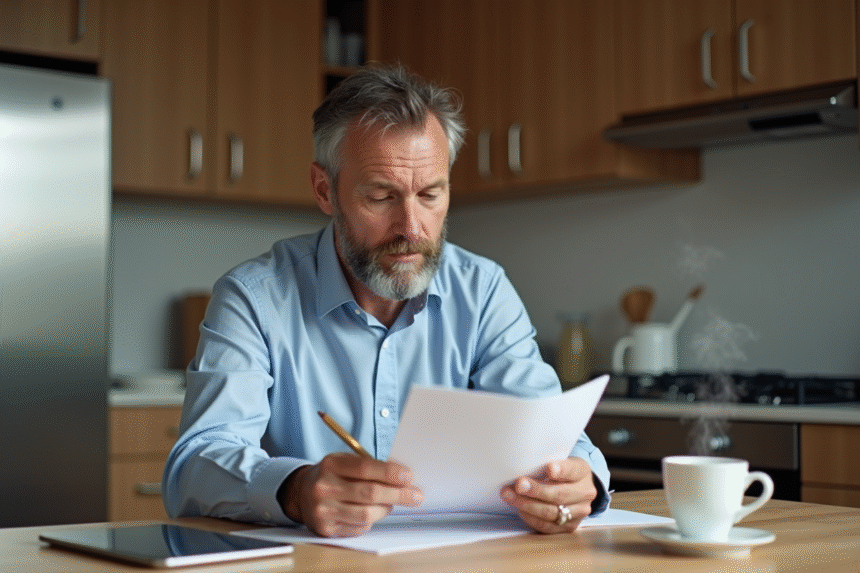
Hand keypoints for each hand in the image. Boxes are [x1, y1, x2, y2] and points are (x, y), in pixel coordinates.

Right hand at [282, 453, 422, 536]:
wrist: (301, 493)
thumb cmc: (332, 475)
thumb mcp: (344, 461)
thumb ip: (369, 466)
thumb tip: (402, 477)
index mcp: (330, 465)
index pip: (365, 468)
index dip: (390, 473)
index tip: (408, 476)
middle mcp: (324, 488)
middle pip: (370, 493)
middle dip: (398, 494)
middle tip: (416, 496)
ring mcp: (323, 510)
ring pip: (367, 514)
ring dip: (386, 509)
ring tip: (393, 503)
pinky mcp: (326, 529)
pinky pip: (359, 527)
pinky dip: (372, 520)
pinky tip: (373, 512)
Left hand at [500, 456, 596, 533]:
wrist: (576, 488)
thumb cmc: (561, 471)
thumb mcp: (559, 460)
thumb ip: (545, 462)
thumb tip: (521, 465)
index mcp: (583, 472)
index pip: (572, 470)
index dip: (561, 470)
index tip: (548, 468)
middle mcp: (585, 493)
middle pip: (560, 495)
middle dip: (536, 490)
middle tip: (518, 485)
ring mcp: (579, 512)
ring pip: (552, 512)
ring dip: (527, 505)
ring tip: (510, 496)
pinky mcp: (570, 527)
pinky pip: (547, 526)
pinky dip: (531, 518)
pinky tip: (519, 509)